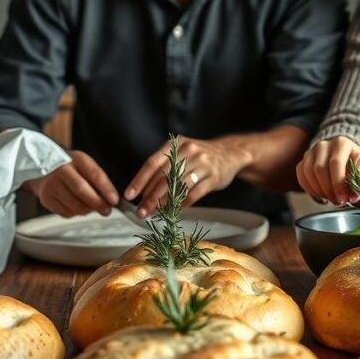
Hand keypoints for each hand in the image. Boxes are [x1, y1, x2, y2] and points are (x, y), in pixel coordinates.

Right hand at [26, 150, 119, 216]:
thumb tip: (111, 198)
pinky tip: (78, 207)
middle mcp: (61, 170)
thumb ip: (98, 179)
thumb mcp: (84, 164)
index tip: (114, 200)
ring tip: (92, 207)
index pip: (94, 174)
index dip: (106, 189)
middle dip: (98, 203)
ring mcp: (52, 185)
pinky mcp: (46, 199)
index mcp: (76, 159)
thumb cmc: (68, 166)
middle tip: (107, 210)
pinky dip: (76, 213)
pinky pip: (65, 213)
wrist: (41, 166)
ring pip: (74, 205)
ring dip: (88, 210)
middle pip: (81, 190)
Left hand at [123, 136, 249, 216]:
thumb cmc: (200, 156)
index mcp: (175, 145)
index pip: (152, 163)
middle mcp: (188, 151)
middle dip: (150, 197)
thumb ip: (164, 167)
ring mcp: (202, 164)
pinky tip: (176, 211)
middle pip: (164, 177)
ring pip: (178, 186)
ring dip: (164, 203)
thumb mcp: (181, 153)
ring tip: (155, 213)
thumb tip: (143, 191)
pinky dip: (184, 203)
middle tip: (141, 211)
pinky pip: (195, 193)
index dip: (140, 181)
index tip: (130, 195)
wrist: (230, 153)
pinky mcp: (213, 177)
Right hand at [296, 136, 359, 205]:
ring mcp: (311, 152)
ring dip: (319, 190)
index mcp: (341, 143)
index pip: (336, 162)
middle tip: (338, 201)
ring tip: (331, 198)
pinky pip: (302, 176)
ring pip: (309, 173)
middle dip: (328, 189)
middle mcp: (323, 145)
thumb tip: (355, 197)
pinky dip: (310, 189)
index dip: (338, 183)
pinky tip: (320, 196)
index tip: (343, 198)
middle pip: (319, 168)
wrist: (345, 157)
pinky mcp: (303, 161)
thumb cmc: (355, 163)